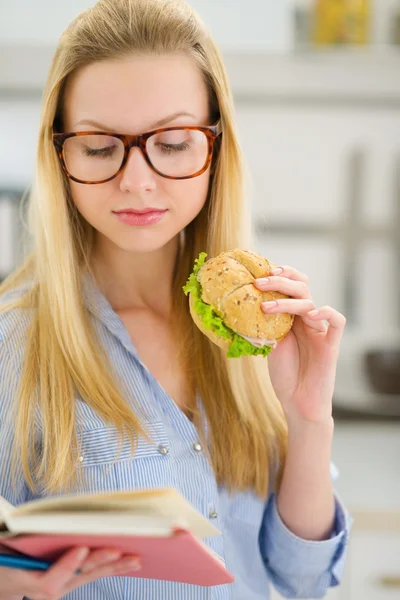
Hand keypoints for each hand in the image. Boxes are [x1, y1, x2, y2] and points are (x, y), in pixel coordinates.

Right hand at [0, 545, 140, 599]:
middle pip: (76, 578)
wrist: (2, 577)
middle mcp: (43, 589)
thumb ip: (16, 536)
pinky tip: (128, 562)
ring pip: (89, 577)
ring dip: (113, 568)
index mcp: (24, 580)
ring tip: (134, 559)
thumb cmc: (5, 557)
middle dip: (99, 563)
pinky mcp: (68, 581)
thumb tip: (28, 521)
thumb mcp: (4, 545)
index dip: (66, 567)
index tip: (81, 549)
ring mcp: (58, 587)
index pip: (49, 582)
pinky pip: (90, 574)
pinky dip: (109, 567)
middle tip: (118, 551)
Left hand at [254, 265, 345, 425]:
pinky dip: (326, 313)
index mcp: (294, 317)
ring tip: (265, 307)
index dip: (280, 274)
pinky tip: (311, 313)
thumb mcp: (269, 345)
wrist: (299, 403)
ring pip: (310, 302)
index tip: (260, 273)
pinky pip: (337, 322)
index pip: (292, 285)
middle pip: (301, 287)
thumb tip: (240, 308)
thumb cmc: (285, 375)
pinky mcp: (331, 345)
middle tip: (259, 283)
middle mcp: (308, 319)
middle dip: (280, 281)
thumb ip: (264, 326)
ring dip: (287, 301)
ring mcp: (320, 331)